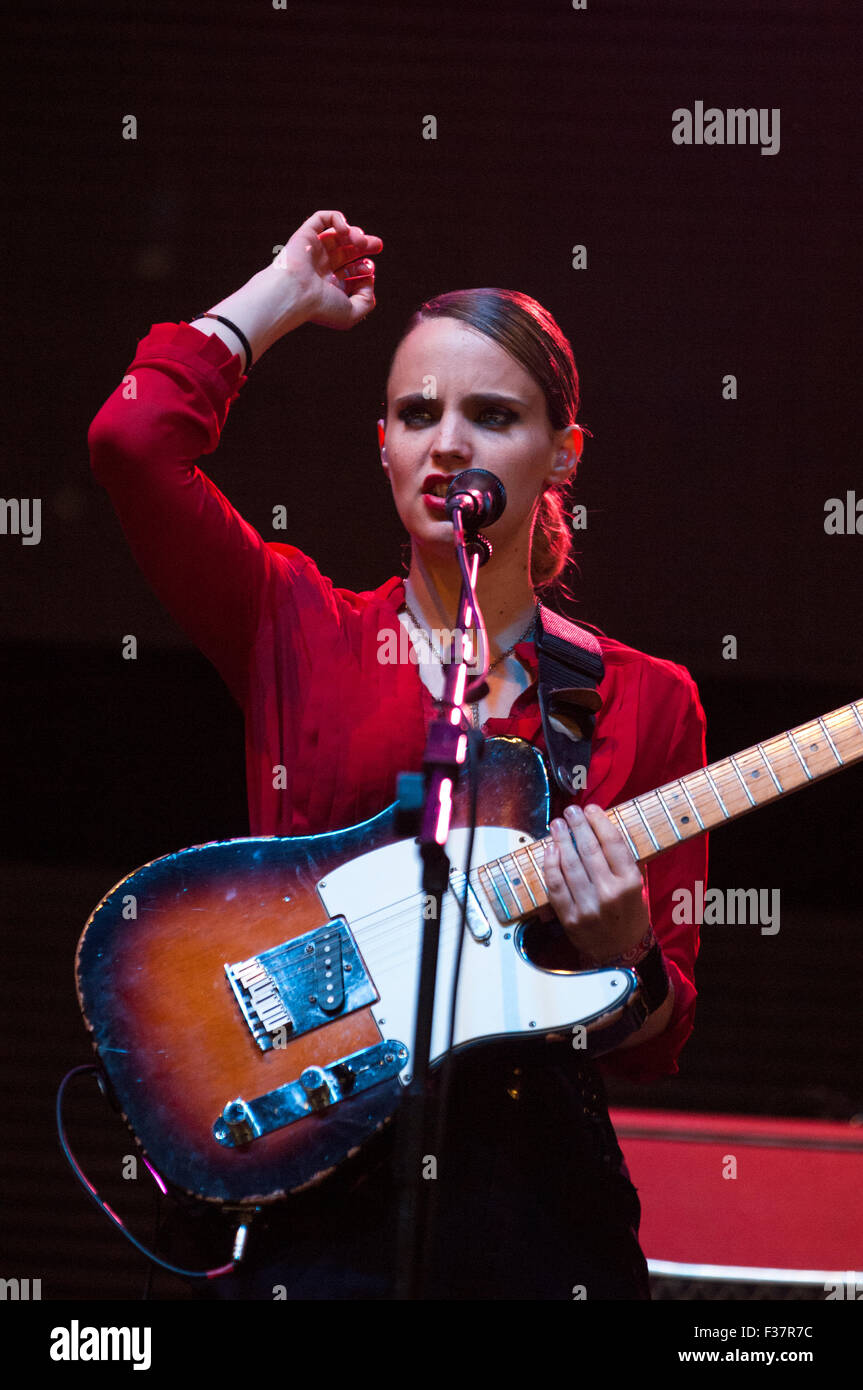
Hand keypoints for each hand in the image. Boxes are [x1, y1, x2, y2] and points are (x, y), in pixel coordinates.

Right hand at [272, 209, 381, 330]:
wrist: (295, 294)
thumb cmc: (321, 307)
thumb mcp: (353, 313)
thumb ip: (367, 299)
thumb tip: (369, 278)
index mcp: (329, 286)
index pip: (351, 272)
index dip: (365, 269)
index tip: (368, 272)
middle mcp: (321, 268)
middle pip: (347, 251)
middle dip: (365, 246)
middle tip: (377, 245)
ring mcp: (313, 251)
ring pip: (337, 234)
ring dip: (354, 233)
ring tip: (359, 240)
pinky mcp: (305, 236)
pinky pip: (321, 218)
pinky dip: (336, 218)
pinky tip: (345, 229)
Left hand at [543, 804, 650, 964]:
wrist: (622, 951)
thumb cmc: (630, 914)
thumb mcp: (637, 886)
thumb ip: (620, 860)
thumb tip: (599, 828)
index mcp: (630, 883)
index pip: (612, 843)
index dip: (599, 821)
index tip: (590, 809)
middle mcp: (609, 893)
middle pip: (589, 850)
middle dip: (577, 825)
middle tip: (570, 811)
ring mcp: (588, 906)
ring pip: (570, 865)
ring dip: (561, 840)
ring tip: (557, 825)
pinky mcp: (570, 917)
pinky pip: (555, 885)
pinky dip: (550, 865)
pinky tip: (550, 850)